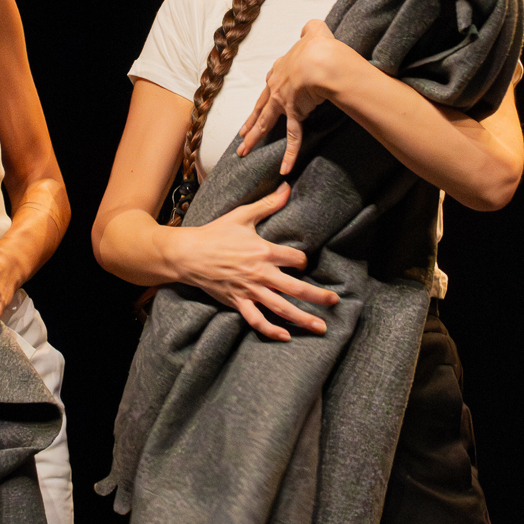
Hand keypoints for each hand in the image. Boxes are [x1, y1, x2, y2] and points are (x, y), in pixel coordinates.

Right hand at [177, 181, 338, 339]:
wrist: (188, 254)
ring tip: (321, 328)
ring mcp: (249, 290)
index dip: (302, 261)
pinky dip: (271, 330)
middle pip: (296, 288)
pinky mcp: (238, 302)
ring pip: (281, 308)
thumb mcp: (243, 215)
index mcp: (264, 251)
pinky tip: (285, 336)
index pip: (296, 259)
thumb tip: (287, 187)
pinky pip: (257, 320)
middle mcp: (260, 273)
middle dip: (318, 296)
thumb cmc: (215, 233)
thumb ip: (268, 203)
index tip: (301, 263)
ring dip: (303, 319)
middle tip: (335, 301)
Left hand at [236, 20, 350, 174]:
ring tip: (243, 152)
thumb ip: (310, 30)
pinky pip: (292, 138)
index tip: (265, 98)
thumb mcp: (314, 32)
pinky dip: (289, 154)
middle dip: (250, 122)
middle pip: (260, 107)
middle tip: (241, 134)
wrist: (320, 60)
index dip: (268, 92)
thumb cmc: (317, 47)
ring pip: (265, 124)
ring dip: (254, 139)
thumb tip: (310, 28)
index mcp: (280, 69)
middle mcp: (277, 87)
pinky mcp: (295, 115)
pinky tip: (285, 169)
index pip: (270, 83)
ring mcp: (283, 103)